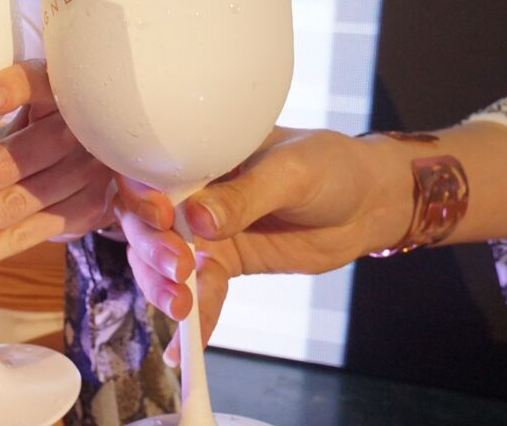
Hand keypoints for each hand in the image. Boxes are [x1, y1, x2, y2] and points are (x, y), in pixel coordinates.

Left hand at [0, 60, 115, 277]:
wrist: (100, 153)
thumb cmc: (43, 120)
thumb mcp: (25, 99)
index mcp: (56, 91)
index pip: (35, 83)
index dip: (12, 91)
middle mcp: (74, 133)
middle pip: (5, 164)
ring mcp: (82, 176)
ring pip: (11, 206)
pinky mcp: (84, 210)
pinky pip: (28, 234)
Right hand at [116, 127, 407, 361]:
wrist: (365, 204)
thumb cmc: (329, 167)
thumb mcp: (291, 173)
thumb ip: (246, 196)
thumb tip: (199, 218)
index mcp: (196, 155)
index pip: (147, 173)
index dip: (141, 196)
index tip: (160, 216)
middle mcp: (188, 192)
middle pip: (144, 224)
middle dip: (151, 249)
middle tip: (177, 268)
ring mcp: (201, 231)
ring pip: (159, 263)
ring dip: (161, 287)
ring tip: (180, 310)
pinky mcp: (221, 263)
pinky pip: (199, 293)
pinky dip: (193, 322)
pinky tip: (185, 352)